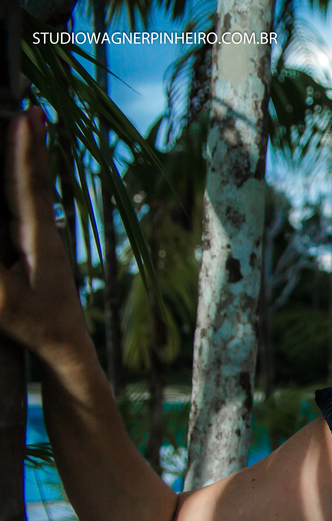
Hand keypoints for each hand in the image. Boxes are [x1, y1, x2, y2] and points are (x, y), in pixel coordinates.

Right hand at [0, 107, 88, 360]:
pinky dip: (16, 177)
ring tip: (26, 118)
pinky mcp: (34, 244)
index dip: (25, 151)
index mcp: (40, 239)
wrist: (65, 345)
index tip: (28, 117)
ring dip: (24, 153)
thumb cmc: (35, 325)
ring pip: (27, 186)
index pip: (29, 186)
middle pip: (31, 177)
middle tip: (29, 104)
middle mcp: (45, 230)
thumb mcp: (1, 299)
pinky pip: (21, 202)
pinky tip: (17, 162)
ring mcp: (42, 235)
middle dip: (27, 140)